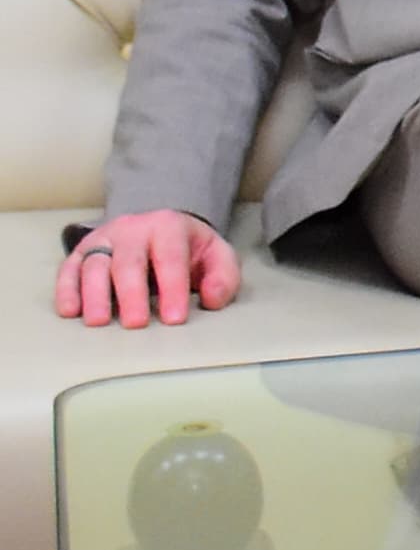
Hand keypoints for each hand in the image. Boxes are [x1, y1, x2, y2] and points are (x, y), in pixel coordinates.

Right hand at [55, 210, 238, 328]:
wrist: (161, 229)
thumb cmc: (190, 250)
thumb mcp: (217, 256)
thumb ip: (223, 277)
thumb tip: (211, 299)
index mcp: (169, 226)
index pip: (170, 257)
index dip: (172, 288)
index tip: (174, 318)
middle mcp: (132, 229)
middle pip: (128, 262)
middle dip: (131, 294)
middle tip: (136, 324)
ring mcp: (104, 239)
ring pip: (94, 264)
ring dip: (94, 294)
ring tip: (99, 322)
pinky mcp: (82, 251)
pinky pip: (69, 268)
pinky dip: (67, 289)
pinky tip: (70, 311)